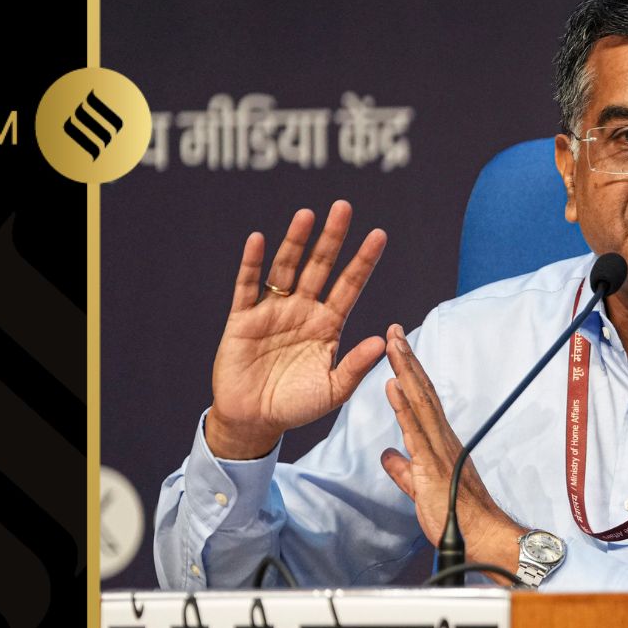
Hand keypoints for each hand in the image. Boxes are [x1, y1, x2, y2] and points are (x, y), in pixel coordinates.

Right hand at [205, 201, 387, 459]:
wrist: (254, 421)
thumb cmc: (297, 405)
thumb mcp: (333, 390)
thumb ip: (355, 365)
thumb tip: (384, 339)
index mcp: (328, 325)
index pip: (350, 285)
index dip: (363, 261)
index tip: (379, 234)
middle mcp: (302, 310)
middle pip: (319, 267)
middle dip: (332, 238)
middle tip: (344, 207)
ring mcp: (272, 311)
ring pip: (285, 269)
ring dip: (295, 242)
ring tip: (307, 215)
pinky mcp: (242, 319)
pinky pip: (247, 286)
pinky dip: (252, 264)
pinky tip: (259, 241)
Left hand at [378, 324, 523, 575]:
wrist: (480, 537)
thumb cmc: (456, 516)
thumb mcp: (420, 488)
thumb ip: (404, 470)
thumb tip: (389, 456)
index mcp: (439, 442)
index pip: (421, 400)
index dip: (409, 372)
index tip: (397, 348)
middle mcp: (442, 438)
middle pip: (421, 391)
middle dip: (406, 359)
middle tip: (394, 330)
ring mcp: (439, 448)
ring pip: (419, 402)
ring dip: (405, 371)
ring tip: (393, 344)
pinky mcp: (433, 464)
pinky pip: (416, 430)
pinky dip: (403, 406)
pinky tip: (393, 385)